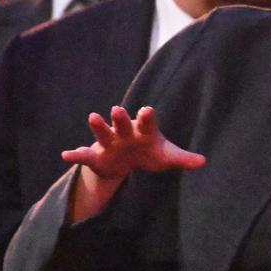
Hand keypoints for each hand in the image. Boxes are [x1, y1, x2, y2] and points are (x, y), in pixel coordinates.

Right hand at [62, 105, 204, 180]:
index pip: (147, 121)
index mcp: (145, 131)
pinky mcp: (97, 156)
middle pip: (123, 124)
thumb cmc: (151, 153)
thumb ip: (183, 158)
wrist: (129, 161)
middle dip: (121, 118)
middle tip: (117, 109)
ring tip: (93, 117)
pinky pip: (85, 155)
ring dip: (99, 126)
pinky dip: (76, 155)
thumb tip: (203, 161)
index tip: (147, 111)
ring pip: (103, 134)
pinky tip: (66, 155)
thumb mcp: (168, 156)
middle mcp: (126, 133)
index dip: (146, 117)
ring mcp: (110, 143)